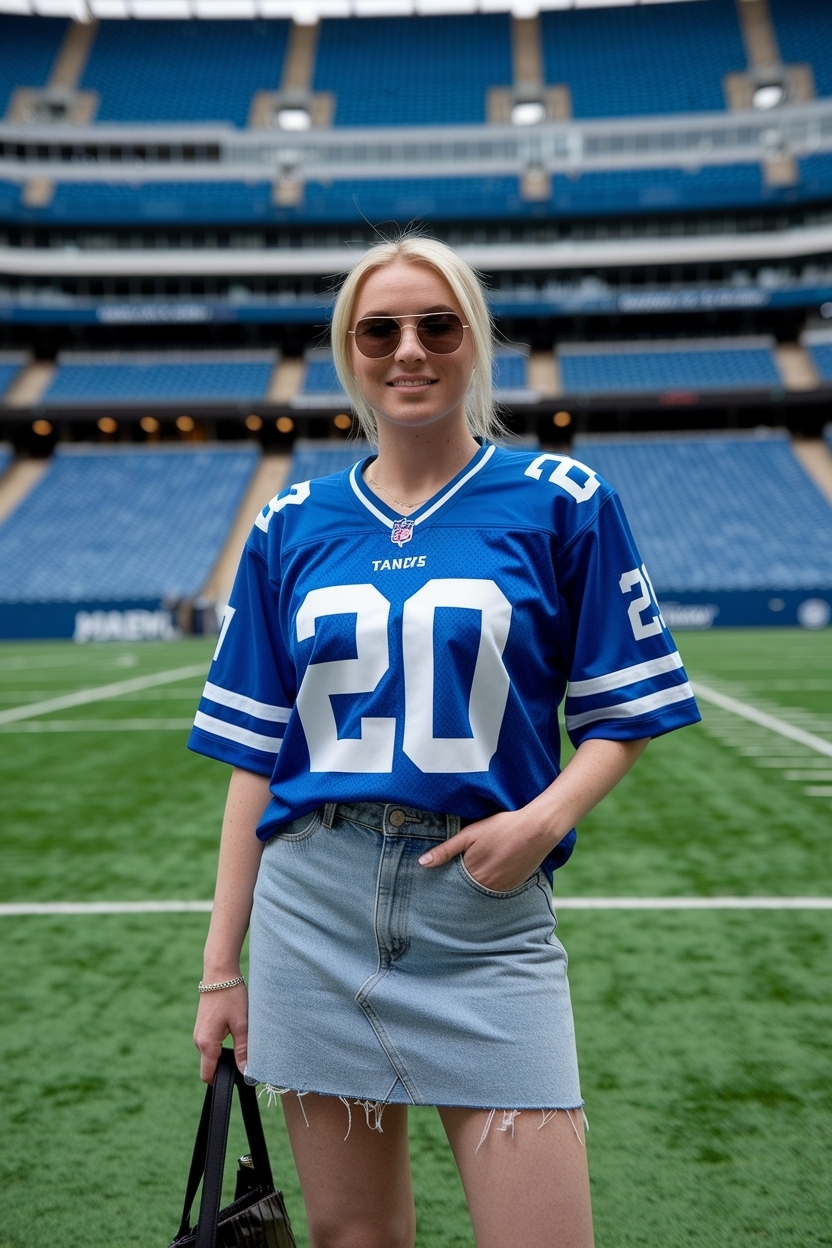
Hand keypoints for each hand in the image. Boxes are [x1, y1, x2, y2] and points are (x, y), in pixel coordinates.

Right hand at [193, 982, 248, 1083]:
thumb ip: (243, 1050)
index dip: (221, 1081)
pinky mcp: (202, 1026)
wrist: (219, 973)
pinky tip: (235, 1032)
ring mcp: (199, 1033)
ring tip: (241, 1041)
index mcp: (207, 1044)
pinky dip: (221, 1044)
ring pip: (211, 1054)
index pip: (208, 1075)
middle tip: (245, 1058)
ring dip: (224, 1054)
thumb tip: (245, 1072)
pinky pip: (211, 1044)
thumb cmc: (231, 996)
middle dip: (225, 1067)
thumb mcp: (241, 1023)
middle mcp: (198, 1041)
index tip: (237, 1079)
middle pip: (210, 1065)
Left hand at [418, 809, 553, 892]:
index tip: (437, 884)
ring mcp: (502, 889)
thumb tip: (422, 863)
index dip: (446, 883)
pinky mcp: (514, 886)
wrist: (537, 829)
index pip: (452, 886)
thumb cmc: (502, 827)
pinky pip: (496, 891)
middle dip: (459, 887)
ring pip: (481, 892)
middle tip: (458, 877)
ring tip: (478, 872)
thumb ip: (445, 850)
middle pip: (466, 891)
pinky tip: (492, 871)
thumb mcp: (469, 834)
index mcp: (473, 874)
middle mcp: (487, 887)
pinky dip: (491, 885)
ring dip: (475, 887)